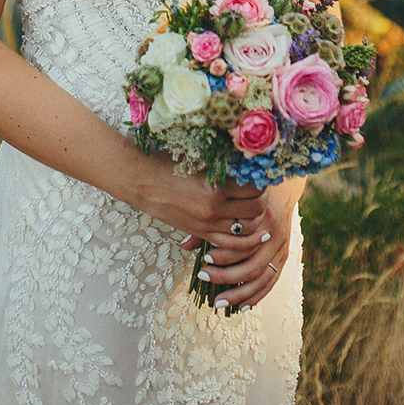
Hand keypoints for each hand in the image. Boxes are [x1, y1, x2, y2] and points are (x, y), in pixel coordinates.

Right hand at [130, 155, 267, 239]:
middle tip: (261, 192)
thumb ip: (223, 165)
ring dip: (256, 222)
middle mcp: (214, 208)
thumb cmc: (168, 164)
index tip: (260, 175)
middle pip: (255, 209)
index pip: (254, 187)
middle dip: (262, 200)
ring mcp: (208, 224)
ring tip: (259, 213)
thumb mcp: (199, 160)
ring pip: (246, 230)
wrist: (141, 182)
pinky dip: (244, 243)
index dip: (262, 181)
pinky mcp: (200, 233)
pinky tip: (252, 236)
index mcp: (216, 186)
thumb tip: (248, 161)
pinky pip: (230, 244)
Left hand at [180, 183, 298, 310]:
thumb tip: (184, 245)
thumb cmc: (248, 198)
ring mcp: (281, 248)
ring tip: (219, 302)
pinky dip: (257, 296)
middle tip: (205, 279)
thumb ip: (210, 225)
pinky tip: (242, 307)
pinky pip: (271, 282)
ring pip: (261, 278)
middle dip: (227, 277)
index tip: (204, 259)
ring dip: (240, 294)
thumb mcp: (231, 204)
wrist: (280, 191)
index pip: (242, 243)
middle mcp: (273, 235)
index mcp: (261, 219)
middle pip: (251, 266)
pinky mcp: (284, 257)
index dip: (223, 254)